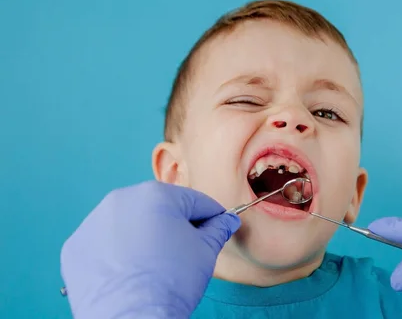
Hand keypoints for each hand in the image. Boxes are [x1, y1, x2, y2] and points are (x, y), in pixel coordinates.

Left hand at [60, 180, 239, 318]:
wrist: (131, 318)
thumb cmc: (171, 281)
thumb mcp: (206, 251)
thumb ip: (218, 229)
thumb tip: (227, 221)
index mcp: (156, 194)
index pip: (193, 201)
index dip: (210, 216)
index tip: (216, 228)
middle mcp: (120, 199)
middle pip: (158, 208)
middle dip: (173, 225)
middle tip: (184, 252)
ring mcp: (94, 222)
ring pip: (129, 223)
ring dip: (143, 236)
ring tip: (153, 264)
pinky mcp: (76, 246)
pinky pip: (104, 243)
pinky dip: (116, 253)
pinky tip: (128, 272)